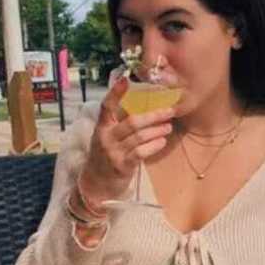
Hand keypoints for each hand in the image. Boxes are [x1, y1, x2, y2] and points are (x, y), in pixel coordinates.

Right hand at [78, 75, 174, 203]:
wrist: (95, 184)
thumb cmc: (105, 157)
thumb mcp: (107, 138)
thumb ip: (119, 124)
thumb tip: (142, 108)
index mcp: (101, 127)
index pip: (107, 107)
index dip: (115, 93)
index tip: (125, 79)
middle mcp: (106, 138)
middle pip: (132, 122)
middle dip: (154, 115)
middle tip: (169, 111)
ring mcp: (113, 152)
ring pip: (140, 136)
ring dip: (158, 130)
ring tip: (168, 126)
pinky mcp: (122, 166)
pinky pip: (141, 152)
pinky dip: (154, 145)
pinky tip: (162, 141)